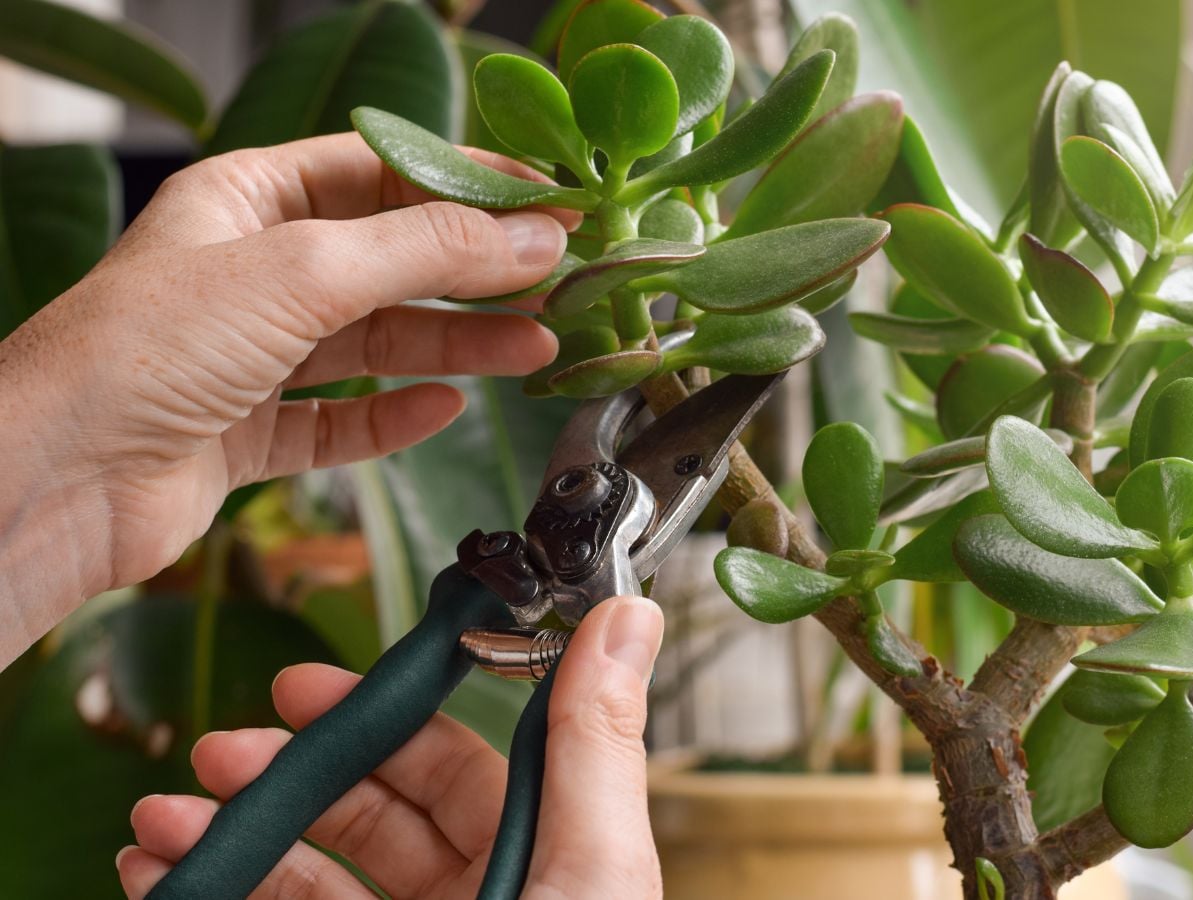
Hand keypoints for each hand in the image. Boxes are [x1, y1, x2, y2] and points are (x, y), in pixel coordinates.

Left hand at [0, 133, 575, 661]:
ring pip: (374, 343)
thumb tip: (531, 238)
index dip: (467, 185)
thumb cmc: (143, 350)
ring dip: (455, 344)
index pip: (379, 172)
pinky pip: (341, 421)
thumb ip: (425, 252)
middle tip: (557, 279)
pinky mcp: (247, 433)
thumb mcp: (302, 272)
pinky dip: (394, 418)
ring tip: (535, 348)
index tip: (548, 203)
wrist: (56, 481)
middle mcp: (248, 273)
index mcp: (245, 201)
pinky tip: (445, 409)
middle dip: (474, 272)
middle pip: (387, 260)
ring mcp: (248, 356)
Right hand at [116, 596, 664, 899]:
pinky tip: (168, 875)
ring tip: (168, 816)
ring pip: (313, 880)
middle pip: (373, 817)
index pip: (462, 768)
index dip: (390, 718)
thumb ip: (593, 745)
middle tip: (224, 748)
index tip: (314, 684)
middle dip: (296, 772)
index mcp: (546, 864)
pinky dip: (220, 896)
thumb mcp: (589, 871)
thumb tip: (626, 617)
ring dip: (237, 836)